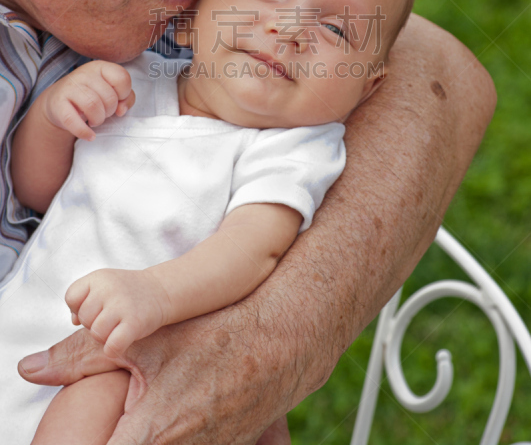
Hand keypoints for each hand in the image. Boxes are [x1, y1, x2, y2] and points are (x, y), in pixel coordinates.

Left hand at [18, 303, 299, 444]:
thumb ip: (82, 354)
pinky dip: (177, 435)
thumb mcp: (144, 339)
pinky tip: (184, 406)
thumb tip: (32, 367)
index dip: (85, 443)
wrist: (280, 339)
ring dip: (148, 434)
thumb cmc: (211, 335)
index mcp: (150, 436)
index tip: (81, 432)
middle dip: (118, 433)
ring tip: (154, 405)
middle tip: (129, 410)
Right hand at [41, 61, 134, 140]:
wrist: (57, 101)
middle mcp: (84, 73)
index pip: (122, 78)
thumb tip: (122, 110)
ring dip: (98, 120)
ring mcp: (69, 87)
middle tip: (102, 113)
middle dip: (110, 111)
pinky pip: (72, 120)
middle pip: (109, 97)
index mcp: (100, 67)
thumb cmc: (90, 96)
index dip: (124, 94)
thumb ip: (126, 97)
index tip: (117, 101)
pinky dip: (84, 131)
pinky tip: (89, 135)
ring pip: (93, 106)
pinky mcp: (57, 104)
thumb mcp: (111, 91)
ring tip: (94, 121)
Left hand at [65, 268, 170, 357]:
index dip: (80, 308)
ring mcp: (122, 305)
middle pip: (84, 318)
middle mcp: (109, 288)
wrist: (162, 291)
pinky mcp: (135, 323)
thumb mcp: (104, 285)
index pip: (71, 297)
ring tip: (118, 327)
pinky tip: (122, 341)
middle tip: (112, 318)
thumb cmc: (128, 292)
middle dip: (94, 323)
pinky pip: (111, 346)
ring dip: (106, 336)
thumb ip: (83, 299)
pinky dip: (114, 349)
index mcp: (98, 277)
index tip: (96, 308)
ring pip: (96, 334)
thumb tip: (74, 320)